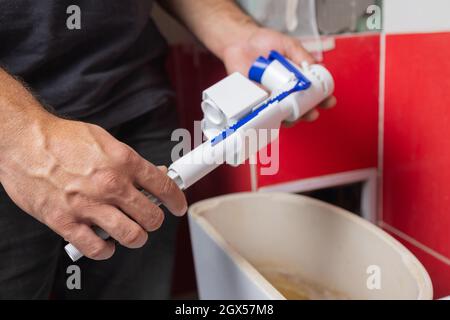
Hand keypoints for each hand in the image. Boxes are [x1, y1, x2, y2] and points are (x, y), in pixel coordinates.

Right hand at [0, 116, 186, 259]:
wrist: (24, 142)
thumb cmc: (61, 139)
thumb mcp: (104, 140)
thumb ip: (129, 161)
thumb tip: (153, 174)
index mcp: (124, 162)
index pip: (164, 187)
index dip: (177, 200)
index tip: (178, 206)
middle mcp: (111, 185)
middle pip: (152, 217)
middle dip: (155, 221)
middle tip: (149, 219)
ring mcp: (89, 205)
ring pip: (131, 236)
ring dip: (135, 237)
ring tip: (131, 233)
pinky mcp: (66, 222)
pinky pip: (96, 248)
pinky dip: (105, 250)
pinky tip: (104, 242)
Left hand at [221, 27, 335, 122]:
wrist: (241, 42)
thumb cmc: (266, 43)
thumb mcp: (288, 45)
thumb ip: (301, 55)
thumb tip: (315, 66)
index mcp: (298, 80)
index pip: (314, 94)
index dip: (323, 99)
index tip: (329, 101)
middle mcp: (286, 92)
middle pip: (301, 109)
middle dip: (309, 114)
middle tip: (312, 113)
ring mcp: (271, 98)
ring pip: (283, 115)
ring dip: (290, 119)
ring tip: (294, 117)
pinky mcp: (256, 102)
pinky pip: (263, 113)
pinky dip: (268, 116)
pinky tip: (272, 114)